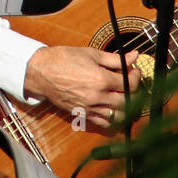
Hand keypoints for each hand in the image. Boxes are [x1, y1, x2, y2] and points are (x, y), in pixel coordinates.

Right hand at [24, 44, 140, 130]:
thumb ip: (115, 58)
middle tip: (130, 82)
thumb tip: (134, 56)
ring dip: (125, 106)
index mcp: (101, 79)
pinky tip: (111, 107)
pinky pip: (104, 123)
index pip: (130, 83)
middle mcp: (98, 97)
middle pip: (128, 100)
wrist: (41, 71)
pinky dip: (112, 118)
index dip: (135, 76)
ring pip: (119, 115)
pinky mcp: (83, 114)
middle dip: (134, 91)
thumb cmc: (63, 59)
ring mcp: (90, 108)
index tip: (133, 70)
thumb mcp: (91, 53)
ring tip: (123, 95)